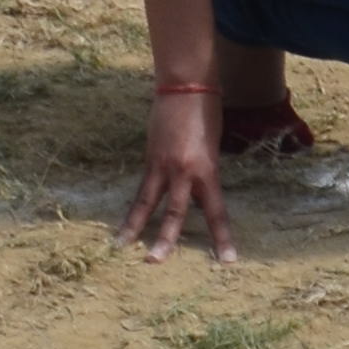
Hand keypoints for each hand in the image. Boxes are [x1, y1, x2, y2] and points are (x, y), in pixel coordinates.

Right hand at [123, 85, 237, 263]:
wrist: (185, 85)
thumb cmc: (207, 112)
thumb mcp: (214, 146)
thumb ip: (205, 172)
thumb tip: (197, 193)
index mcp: (208, 169)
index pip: (216, 211)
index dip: (222, 237)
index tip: (228, 261)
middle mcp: (184, 172)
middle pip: (175, 212)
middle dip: (166, 239)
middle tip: (156, 262)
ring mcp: (163, 165)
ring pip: (147, 202)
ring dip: (135, 226)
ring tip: (121, 246)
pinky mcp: (149, 158)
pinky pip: (141, 188)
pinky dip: (134, 206)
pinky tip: (126, 220)